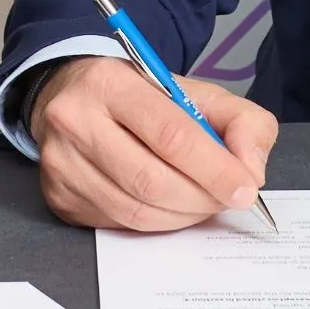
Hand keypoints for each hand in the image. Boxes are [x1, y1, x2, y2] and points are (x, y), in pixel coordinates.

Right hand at [28, 53, 278, 232]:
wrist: (72, 97)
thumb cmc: (140, 96)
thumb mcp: (196, 91)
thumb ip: (241, 121)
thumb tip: (250, 171)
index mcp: (111, 83)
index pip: (170, 135)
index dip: (214, 169)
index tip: (245, 189)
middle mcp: (75, 121)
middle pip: (151, 181)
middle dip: (201, 199)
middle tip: (226, 199)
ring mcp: (61, 163)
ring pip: (135, 211)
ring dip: (182, 217)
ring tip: (201, 203)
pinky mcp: (58, 196)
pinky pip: (118, 225)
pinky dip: (155, 223)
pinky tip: (169, 207)